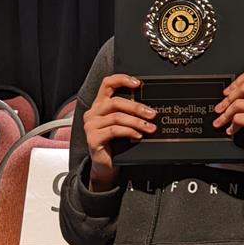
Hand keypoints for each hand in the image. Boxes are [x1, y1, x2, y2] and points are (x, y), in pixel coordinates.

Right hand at [83, 74, 155, 189]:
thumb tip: (150, 108)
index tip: (138, 83)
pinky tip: (138, 135)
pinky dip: (129, 132)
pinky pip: (114, 131)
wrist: (106, 165)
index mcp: (100, 104)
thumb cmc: (116, 143)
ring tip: (150, 128)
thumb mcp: (123, 124)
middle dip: (137, 107)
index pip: (107, 84)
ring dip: (137, 122)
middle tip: (152, 114)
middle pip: (115, 102)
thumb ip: (129, 113)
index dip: (122, 79)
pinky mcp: (93, 138)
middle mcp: (93, 112)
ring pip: (117, 117)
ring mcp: (91, 125)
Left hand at [214, 64, 243, 166]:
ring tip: (222, 121)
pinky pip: (238, 118)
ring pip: (238, 104)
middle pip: (243, 88)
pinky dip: (232, 125)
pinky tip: (232, 130)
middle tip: (220, 109)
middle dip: (227, 99)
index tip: (227, 92)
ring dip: (226, 115)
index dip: (236, 82)